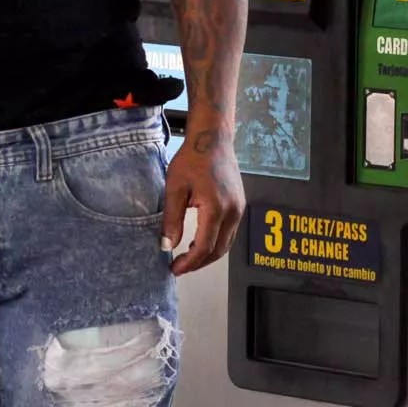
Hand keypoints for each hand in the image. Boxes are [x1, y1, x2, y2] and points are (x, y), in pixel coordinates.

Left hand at [162, 125, 244, 275]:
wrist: (213, 138)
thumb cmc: (193, 158)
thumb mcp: (175, 188)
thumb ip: (172, 219)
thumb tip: (167, 246)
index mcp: (216, 208)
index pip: (205, 248)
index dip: (189, 263)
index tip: (174, 268)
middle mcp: (233, 211)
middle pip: (219, 250)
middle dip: (199, 263)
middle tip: (179, 267)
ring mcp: (239, 208)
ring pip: (227, 243)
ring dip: (208, 254)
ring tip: (187, 256)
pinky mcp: (240, 204)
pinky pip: (230, 232)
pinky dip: (216, 242)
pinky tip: (200, 240)